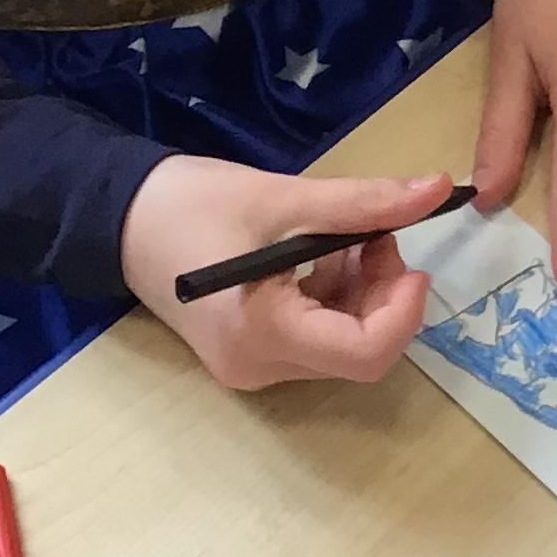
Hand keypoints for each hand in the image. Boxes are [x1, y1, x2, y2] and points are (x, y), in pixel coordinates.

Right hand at [120, 154, 455, 388]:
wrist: (117, 217)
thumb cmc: (191, 203)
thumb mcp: (284, 198)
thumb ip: (364, 202)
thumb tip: (438, 189)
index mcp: (262, 334)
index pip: (365, 353)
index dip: (404, 309)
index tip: (409, 257)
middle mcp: (258, 366)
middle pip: (357, 351)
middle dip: (382, 293)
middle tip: (376, 232)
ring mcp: (251, 366)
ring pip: (339, 346)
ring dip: (361, 292)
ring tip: (348, 235)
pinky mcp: (248, 354)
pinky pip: (313, 339)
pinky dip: (333, 299)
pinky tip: (322, 254)